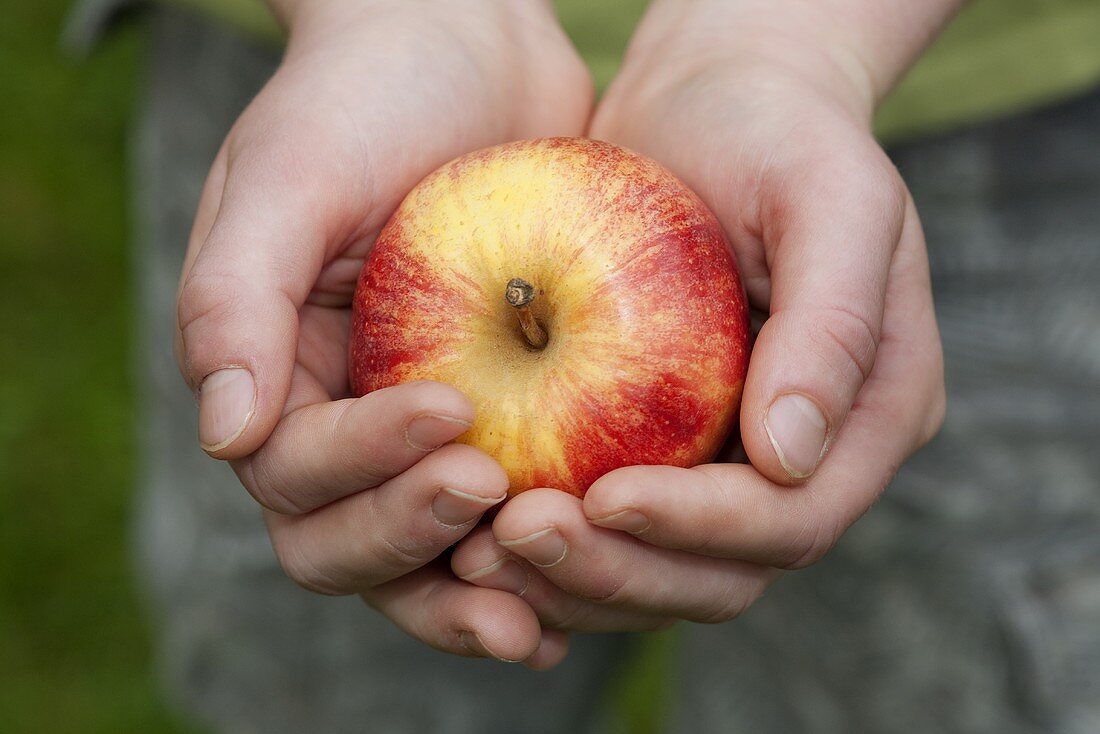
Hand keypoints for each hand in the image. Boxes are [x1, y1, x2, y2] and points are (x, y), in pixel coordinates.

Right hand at [175, 0, 592, 666]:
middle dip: (413, 538)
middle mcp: (341, 422)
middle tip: (494, 502)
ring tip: (542, 605)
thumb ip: (233, 301)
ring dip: (472, 590)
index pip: (295, 471)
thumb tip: (225, 439)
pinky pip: (507, 512)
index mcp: (274, 377)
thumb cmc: (365, 97)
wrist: (467, 46)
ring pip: (426, 555)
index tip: (451, 414)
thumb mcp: (284, 177)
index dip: (364, 466)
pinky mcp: (501, 420)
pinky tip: (594, 563)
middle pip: (347, 543)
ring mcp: (419, 431)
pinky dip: (536, 557)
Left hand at [454, 0, 945, 631]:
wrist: (714, 103)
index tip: (604, 496)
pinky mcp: (659, 450)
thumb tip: (791, 458)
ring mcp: (727, 462)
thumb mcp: (831, 199)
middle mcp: (803, 461)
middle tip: (513, 536)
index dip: (701, 529)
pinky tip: (471, 528)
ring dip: (570, 578)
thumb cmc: (780, 132)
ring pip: (656, 572)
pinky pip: (607, 527)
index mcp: (870, 416)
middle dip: (619, 571)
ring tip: (477, 549)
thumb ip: (834, 323)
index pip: (794, 517)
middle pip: (721, 574)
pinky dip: (549, 544)